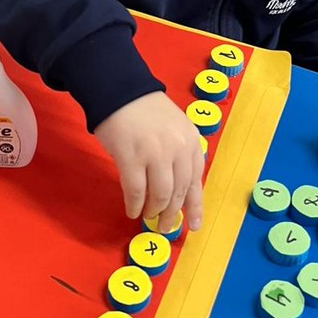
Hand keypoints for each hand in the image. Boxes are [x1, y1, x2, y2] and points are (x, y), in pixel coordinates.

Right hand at [93, 91, 203, 231]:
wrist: (120, 92)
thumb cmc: (146, 112)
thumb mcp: (175, 129)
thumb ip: (180, 155)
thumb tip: (178, 192)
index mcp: (190, 141)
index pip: (196, 181)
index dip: (195, 206)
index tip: (194, 225)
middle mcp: (177, 148)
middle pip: (179, 191)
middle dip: (172, 213)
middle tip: (164, 226)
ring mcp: (154, 153)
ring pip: (160, 195)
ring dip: (154, 211)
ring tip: (148, 217)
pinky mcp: (131, 157)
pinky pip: (136, 190)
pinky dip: (135, 205)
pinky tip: (132, 210)